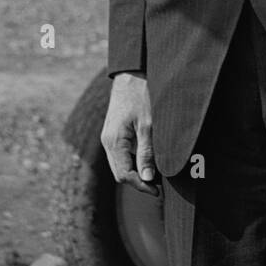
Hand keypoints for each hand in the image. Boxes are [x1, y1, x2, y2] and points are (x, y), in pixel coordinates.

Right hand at [100, 72, 159, 195]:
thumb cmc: (141, 96)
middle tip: (158, 186)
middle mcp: (107, 141)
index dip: (141, 186)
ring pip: (119, 165)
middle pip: (119, 173)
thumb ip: (147, 153)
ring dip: (135, 172)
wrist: (131, 74)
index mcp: (114, 142)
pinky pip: (120, 154)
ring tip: (156, 175)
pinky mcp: (113, 133)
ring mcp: (109, 137)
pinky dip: (133, 162)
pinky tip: (148, 160)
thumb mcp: (149, 125)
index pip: (124, 175)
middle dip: (138, 182)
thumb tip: (148, 179)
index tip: (158, 191)